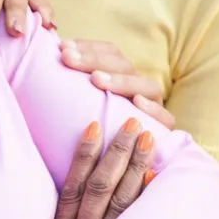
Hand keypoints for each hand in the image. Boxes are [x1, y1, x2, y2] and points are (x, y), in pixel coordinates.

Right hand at [42, 119, 155, 218]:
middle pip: (102, 186)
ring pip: (121, 203)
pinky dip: (145, 203)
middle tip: (134, 123)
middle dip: (119, 153)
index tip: (95, 125)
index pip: (74, 183)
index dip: (84, 153)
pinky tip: (157, 180)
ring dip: (136, 169)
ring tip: (149, 140)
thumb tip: (80, 195)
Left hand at [59, 40, 174, 128]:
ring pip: (147, 86)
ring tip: (95, 80)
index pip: (111, 52)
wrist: (110, 171)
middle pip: (125, 65)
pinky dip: (152, 108)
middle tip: (68, 58)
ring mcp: (153, 107)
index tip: (63, 48)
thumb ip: (68, 82)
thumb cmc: (87, 134)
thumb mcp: (77, 105)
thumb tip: (52, 53)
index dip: (89, 47)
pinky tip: (137, 102)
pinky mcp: (163, 130)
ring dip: (120, 80)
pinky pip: (166, 118)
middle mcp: (139, 88)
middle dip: (95, 59)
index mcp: (121, 77)